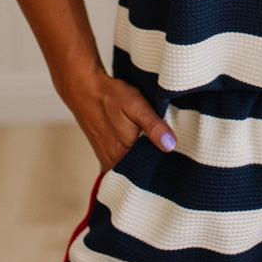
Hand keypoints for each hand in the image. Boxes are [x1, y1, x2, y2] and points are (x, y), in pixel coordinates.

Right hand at [60, 69, 177, 172]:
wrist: (84, 88)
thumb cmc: (111, 96)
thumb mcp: (137, 106)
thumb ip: (153, 126)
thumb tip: (170, 145)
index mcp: (121, 155)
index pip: (148, 173)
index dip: (163, 166)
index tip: (177, 161)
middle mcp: (112, 162)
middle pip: (138, 172)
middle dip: (154, 165)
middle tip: (171, 154)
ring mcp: (106, 158)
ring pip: (130, 167)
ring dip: (142, 160)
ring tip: (157, 148)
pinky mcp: (103, 152)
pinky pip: (122, 161)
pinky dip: (132, 156)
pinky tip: (141, 145)